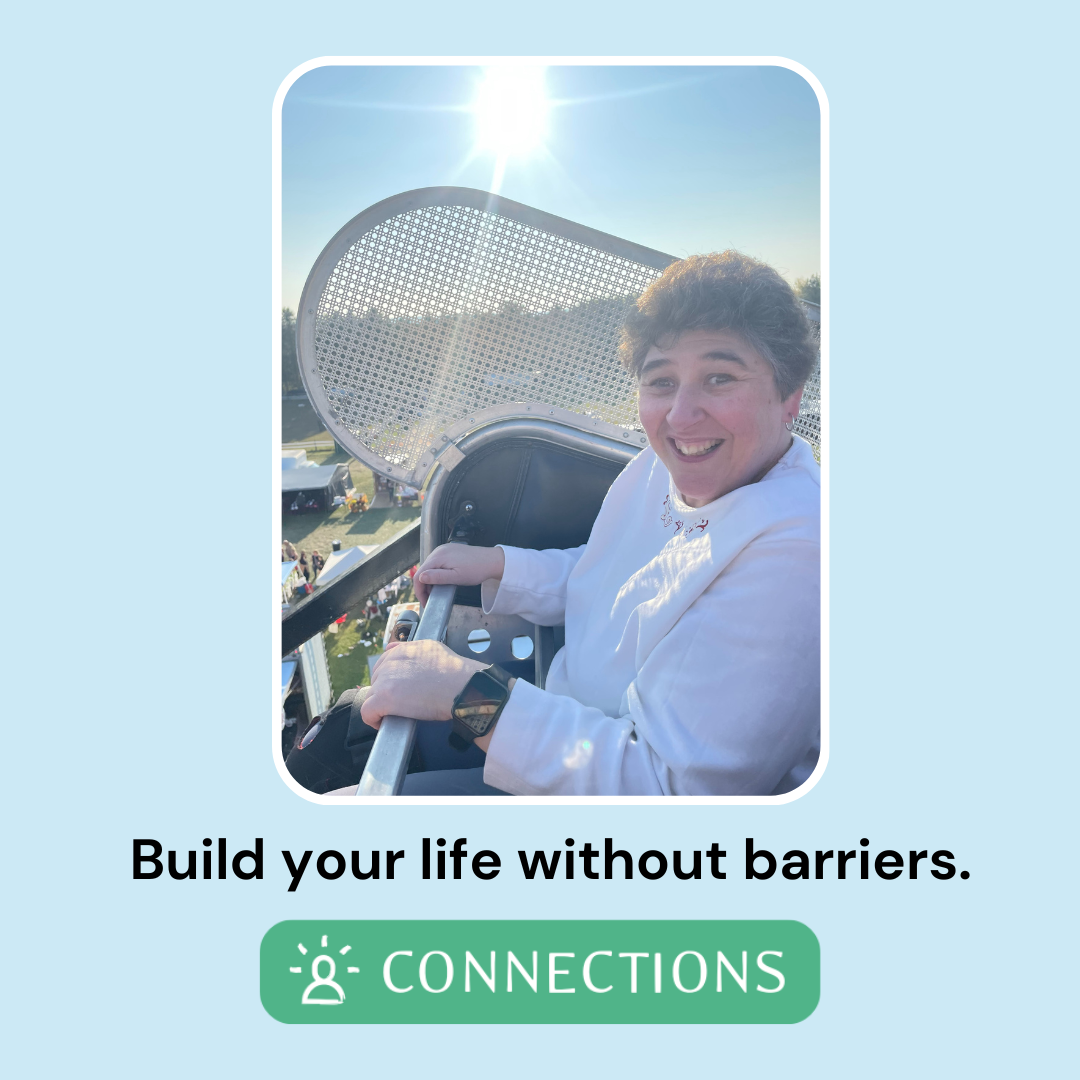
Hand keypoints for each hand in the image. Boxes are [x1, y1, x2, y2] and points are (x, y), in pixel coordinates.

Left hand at [360, 639, 488, 729]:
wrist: (460, 685)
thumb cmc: (453, 671)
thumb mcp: (431, 648)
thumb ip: (409, 647)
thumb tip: (391, 648)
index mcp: (400, 651)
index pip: (383, 666)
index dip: (390, 680)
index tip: (399, 690)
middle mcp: (389, 663)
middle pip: (376, 681)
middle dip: (385, 692)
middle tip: (401, 703)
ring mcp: (385, 681)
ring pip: (371, 696)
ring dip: (380, 705)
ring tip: (394, 714)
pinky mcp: (384, 699)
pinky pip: (367, 712)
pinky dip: (373, 719)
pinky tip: (384, 723)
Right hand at [414, 544, 505, 605]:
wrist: (492, 560)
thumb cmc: (476, 570)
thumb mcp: (456, 577)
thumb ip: (437, 577)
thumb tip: (420, 578)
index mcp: (438, 557)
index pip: (419, 574)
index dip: (419, 590)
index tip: (425, 602)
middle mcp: (438, 551)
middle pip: (423, 570)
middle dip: (424, 586)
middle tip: (431, 599)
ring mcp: (444, 549)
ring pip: (429, 567)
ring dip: (430, 580)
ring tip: (436, 592)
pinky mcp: (449, 550)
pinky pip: (437, 563)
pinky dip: (436, 573)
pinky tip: (442, 581)